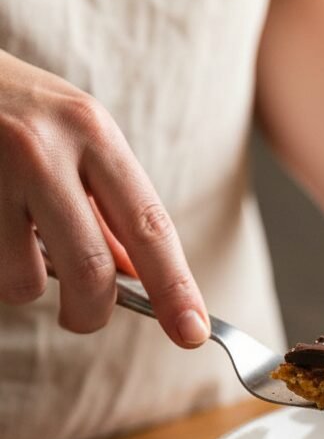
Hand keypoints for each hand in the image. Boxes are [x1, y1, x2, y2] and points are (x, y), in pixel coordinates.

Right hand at [0, 50, 208, 345]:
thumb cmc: (9, 106)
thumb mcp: (71, 136)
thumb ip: (107, 205)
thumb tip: (141, 275)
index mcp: (92, 131)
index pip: (149, 225)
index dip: (174, 287)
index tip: (191, 332)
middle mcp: (44, 148)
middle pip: (91, 269)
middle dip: (92, 313)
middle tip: (83, 317)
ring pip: (25, 281)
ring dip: (24, 284)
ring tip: (12, 245)